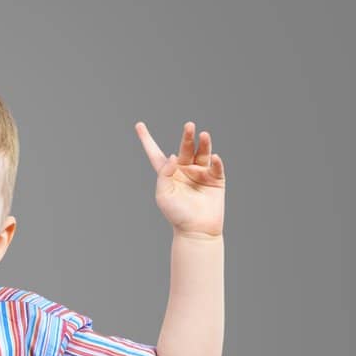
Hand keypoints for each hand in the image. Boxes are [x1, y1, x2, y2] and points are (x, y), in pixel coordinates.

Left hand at [135, 120, 224, 237]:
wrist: (197, 230)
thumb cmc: (177, 215)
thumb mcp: (163, 194)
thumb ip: (164, 174)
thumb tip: (174, 156)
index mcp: (168, 174)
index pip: (156, 154)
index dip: (147, 140)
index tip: (138, 125)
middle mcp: (184, 170)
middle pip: (184, 148)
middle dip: (187, 137)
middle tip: (189, 126)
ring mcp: (200, 173)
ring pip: (202, 153)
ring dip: (204, 143)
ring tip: (203, 134)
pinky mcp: (215, 179)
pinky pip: (216, 166)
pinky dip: (216, 161)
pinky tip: (215, 158)